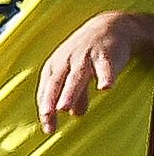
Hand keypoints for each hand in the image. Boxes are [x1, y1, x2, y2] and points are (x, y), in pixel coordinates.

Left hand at [37, 12, 153, 128]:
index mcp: (55, 67)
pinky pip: (105, 67)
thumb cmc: (86, 53)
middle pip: (56, 83)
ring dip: (70, 92)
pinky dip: (105, 76)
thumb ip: (75, 94)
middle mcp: (67, 62)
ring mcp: (85, 57)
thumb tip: (74, 114)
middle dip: (50, 100)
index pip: (46, 91)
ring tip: (64, 107)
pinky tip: (105, 88)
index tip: (48, 129)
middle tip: (48, 116)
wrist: (109, 26)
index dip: (46, 109)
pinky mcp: (105, 54)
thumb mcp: (76, 73)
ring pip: (76, 76)